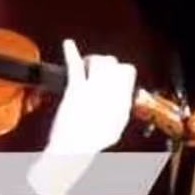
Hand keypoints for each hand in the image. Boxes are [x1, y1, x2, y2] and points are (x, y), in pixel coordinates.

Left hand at [27, 39, 136, 194]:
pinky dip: (71, 52)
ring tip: (84, 65)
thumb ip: (117, 110)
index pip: (127, 72)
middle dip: (104, 62)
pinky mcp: (76, 90)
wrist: (72, 150)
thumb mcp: (113, 128)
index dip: (117, 70)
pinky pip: (76, 66)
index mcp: (122, 102)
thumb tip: (118, 99)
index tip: (107, 74)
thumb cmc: (90, 143)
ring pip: (99, 61)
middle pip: (114, 64)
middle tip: (93, 68)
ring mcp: (94, 91)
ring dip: (91, 59)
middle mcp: (111, 93)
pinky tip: (68, 44)